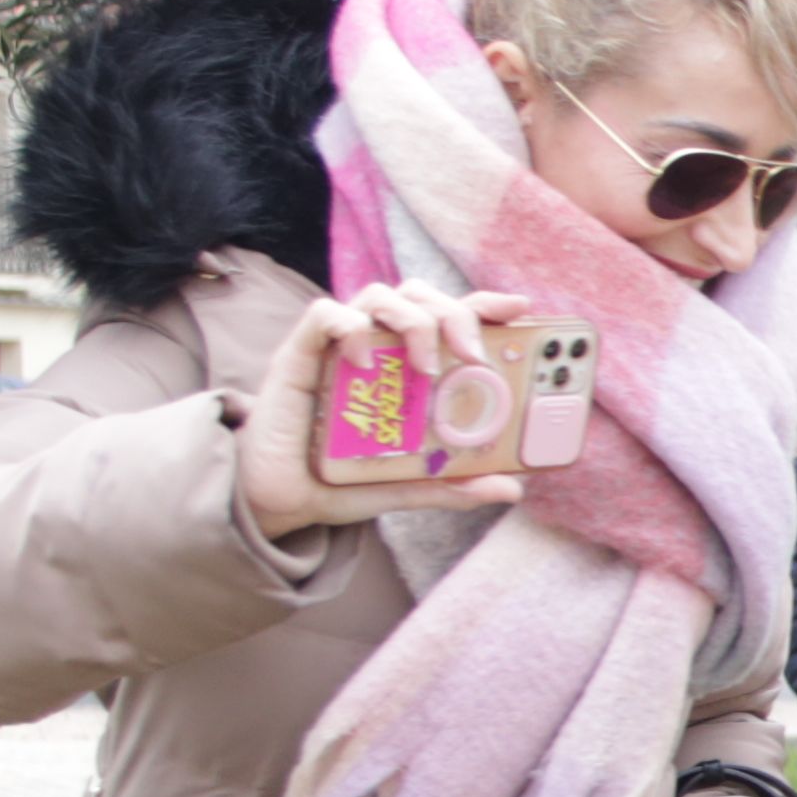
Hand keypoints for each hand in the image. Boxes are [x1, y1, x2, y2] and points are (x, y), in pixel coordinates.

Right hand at [237, 283, 535, 540]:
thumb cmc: (338, 481)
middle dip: (453, 313)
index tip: (520, 308)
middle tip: (473, 355)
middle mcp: (376, 347)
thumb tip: (511, 489)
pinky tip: (364, 362)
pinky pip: (325, 315)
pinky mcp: (299, 354)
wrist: (276, 502)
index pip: (448, 316)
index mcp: (405, 366)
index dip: (482, 304)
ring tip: (427, 367)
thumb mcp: (405, 485)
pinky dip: (350, 328)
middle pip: (418, 296)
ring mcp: (337, 347)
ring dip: (413, 321)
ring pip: (379, 295)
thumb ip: (451, 483)